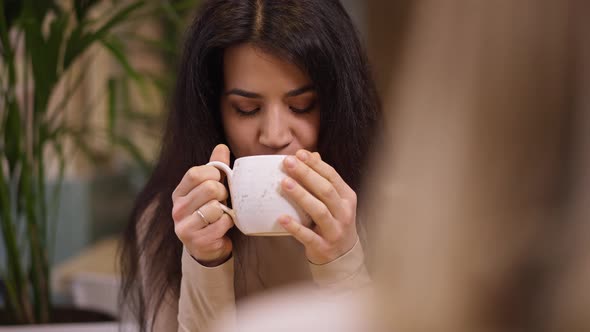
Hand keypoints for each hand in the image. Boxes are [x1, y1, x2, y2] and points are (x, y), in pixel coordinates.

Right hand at [172, 144, 233, 265]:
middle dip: (223, 192)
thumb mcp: (211, 189)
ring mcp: (184, 227)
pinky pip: (221, 223)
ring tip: (221, 215)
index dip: (213, 173)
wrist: (207, 247)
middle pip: (209, 188)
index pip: (195, 173)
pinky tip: (223, 226)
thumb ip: (215, 168)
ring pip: (215, 207)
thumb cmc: (210, 213)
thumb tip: (221, 147)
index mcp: (179, 193)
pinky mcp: (196, 241)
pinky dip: (228, 223)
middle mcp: (177, 209)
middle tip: (223, 200)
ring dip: (225, 210)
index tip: (219, 180)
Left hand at [279, 150, 358, 264]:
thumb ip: (324, 179)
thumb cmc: (334, 222)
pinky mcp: (323, 246)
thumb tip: (310, 154)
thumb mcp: (335, 201)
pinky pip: (308, 236)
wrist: (342, 256)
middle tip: (288, 162)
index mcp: (347, 198)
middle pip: (325, 190)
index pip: (332, 176)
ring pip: (319, 210)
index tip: (299, 154)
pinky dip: (295, 227)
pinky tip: (282, 218)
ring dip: (301, 196)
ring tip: (284, 183)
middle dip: (306, 174)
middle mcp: (344, 213)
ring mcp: (334, 231)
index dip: (316, 164)